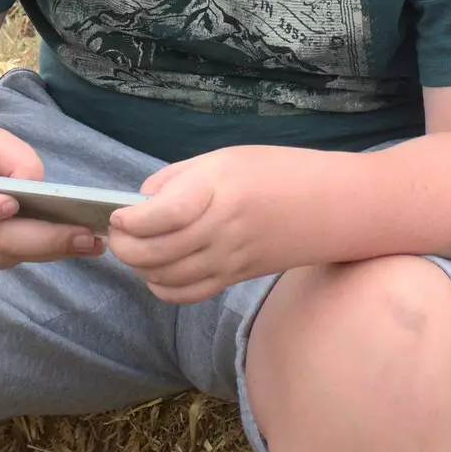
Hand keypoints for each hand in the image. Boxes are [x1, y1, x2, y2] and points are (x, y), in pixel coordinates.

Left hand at [108, 145, 311, 303]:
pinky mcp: (234, 279)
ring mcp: (228, 260)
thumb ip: (177, 178)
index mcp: (219, 190)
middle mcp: (222, 230)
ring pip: (166, 278)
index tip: (118, 211)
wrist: (332, 207)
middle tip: (118, 229)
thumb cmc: (278, 171)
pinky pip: (187, 294)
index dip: (132, 218)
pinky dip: (162, 286)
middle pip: (156, 252)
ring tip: (135, 246)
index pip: (164, 215)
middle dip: (124, 245)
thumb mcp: (224, 157)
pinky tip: (157, 270)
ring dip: (139, 266)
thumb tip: (140, 200)